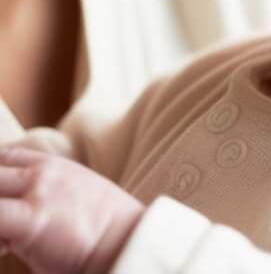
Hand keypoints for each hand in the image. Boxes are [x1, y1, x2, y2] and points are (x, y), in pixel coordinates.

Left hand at [0, 147, 143, 273]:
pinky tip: (6, 248)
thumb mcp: (75, 193)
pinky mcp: (31, 219)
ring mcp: (36, 192)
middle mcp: (42, 173)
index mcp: (52, 165)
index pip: (6, 157)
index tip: (1, 194)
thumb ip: (43, 192)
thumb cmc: (101, 228)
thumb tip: (11, 222)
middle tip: (6, 222)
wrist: (124, 240)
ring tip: (6, 239)